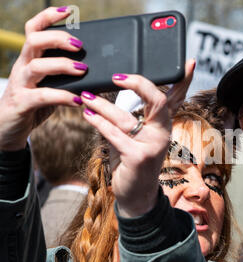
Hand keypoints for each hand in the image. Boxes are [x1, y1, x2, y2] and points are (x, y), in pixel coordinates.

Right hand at [0, 7, 86, 150]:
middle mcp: (23, 67)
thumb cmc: (34, 104)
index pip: (34, 29)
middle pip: (34, 41)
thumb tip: (94, 72)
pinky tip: (77, 99)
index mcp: (30, 59)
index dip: (48, 17)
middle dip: (58, 38)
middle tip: (80, 46)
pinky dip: (62, 96)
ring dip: (63, 65)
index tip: (68, 11)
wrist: (8, 129)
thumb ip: (65, 77)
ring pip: (37, 66)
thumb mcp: (50, 86)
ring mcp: (21, 84)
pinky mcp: (22, 103)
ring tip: (83, 70)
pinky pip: (42, 96)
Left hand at [80, 59, 195, 216]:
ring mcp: (153, 146)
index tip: (188, 63)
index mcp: (164, 125)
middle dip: (138, 84)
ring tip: (85, 98)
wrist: (136, 195)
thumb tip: (103, 94)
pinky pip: (115, 135)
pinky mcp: (138, 158)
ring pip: (126, 118)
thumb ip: (129, 117)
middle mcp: (163, 133)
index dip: (184, 80)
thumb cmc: (133, 161)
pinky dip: (99, 123)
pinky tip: (88, 115)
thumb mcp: (135, 137)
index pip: (177, 98)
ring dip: (101, 106)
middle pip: (157, 101)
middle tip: (117, 76)